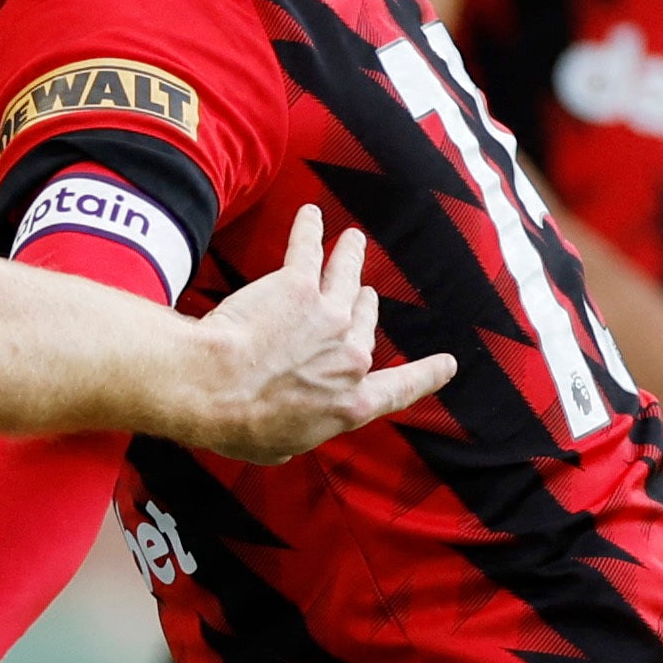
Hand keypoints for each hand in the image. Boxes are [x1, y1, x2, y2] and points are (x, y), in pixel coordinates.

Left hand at [182, 205, 457, 459]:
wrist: (215, 389)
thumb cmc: (239, 425)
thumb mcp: (281, 448)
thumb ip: (303, 430)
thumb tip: (296, 425)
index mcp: (352, 404)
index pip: (400, 387)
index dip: (427, 374)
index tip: (446, 363)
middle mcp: (350, 356)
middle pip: (365, 324)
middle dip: (364, 309)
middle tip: (362, 296)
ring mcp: (329, 315)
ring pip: (346, 276)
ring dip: (351, 254)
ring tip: (353, 240)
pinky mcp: (297, 285)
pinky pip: (308, 248)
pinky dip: (310, 228)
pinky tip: (311, 215)